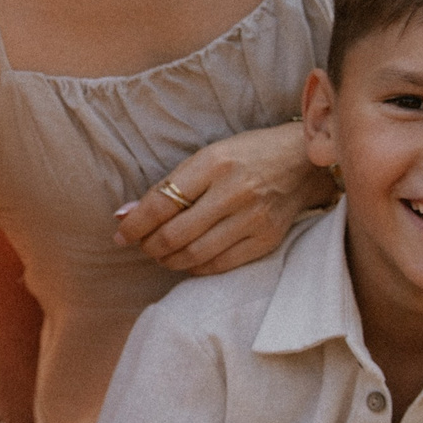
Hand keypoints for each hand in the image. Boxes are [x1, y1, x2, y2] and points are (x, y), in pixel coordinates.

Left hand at [114, 122, 331, 275]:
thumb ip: (169, 186)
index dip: (134, 224)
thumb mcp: (207, 156)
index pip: (162, 202)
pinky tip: (186, 260)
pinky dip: (195, 268)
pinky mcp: (266, 240)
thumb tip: (126, 214)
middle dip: (148, 245)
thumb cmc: (247, 155)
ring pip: (194, 254)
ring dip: (168, 259)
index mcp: (214, 163)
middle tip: (140, 245)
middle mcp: (234, 192)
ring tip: (159, 253)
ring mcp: (253, 219)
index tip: (120, 233)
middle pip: (175, 234)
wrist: (302, 162)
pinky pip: (220, 264)